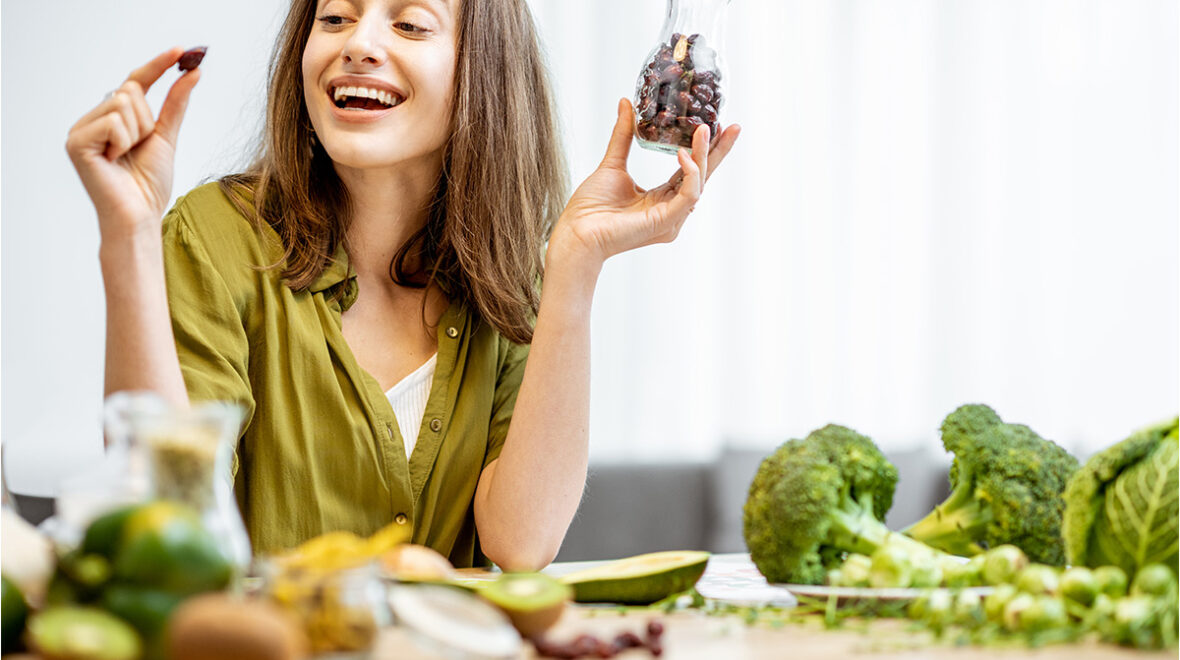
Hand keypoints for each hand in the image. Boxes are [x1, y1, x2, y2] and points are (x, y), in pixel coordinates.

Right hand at [66, 47, 200, 240]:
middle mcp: (93, 119)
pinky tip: (114, 161)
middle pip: (131, 91)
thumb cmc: (149, 184)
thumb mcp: (167, 137)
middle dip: (147, 121)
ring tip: (126, 157)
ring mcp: (81, 129)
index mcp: (112, 118)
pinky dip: (123, 142)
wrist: (139, 216)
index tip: (183, 50)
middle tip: (138, 149)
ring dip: (137, 133)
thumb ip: (175, 104)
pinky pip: (113, 122)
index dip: (158, 66)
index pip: (135, 82)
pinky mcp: (76, 142)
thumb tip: (192, 72)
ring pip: (124, 103)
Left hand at [551, 98, 739, 267]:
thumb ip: (624, 135)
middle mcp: (671, 211)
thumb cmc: (590, 208)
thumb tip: (627, 103)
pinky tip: (683, 153)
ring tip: (704, 128)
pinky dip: (691, 173)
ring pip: (699, 183)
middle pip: (703, 177)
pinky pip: (689, 195)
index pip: (691, 171)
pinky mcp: (667, 222)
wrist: (577, 231)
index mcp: (661, 199)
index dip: (704, 149)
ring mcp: (671, 219)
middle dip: (719, 151)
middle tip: (733, 126)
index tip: (717, 125)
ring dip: (704, 154)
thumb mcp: (613, 163)